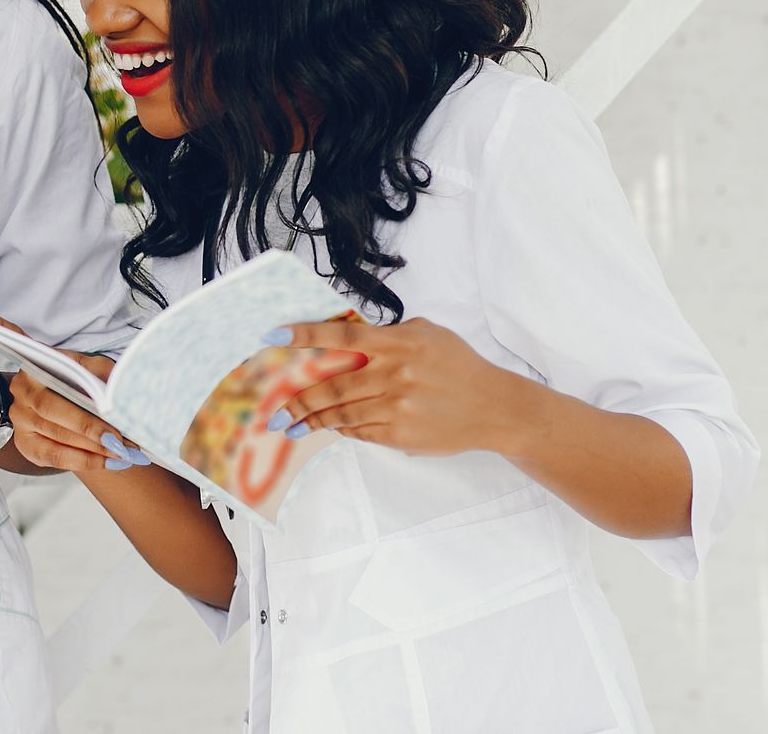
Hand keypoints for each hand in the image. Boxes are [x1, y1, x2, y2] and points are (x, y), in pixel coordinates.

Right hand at [0, 311, 147, 473]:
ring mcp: (20, 418)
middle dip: (87, 425)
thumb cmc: (92, 387)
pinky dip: (84, 460)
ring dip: (92, 446)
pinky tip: (108, 461)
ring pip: (54, 435)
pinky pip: (54, 456)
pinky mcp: (27, 445)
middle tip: (119, 438)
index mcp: (37, 362)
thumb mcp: (100, 370)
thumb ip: (101, 371)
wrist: (86, 416)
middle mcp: (22, 387)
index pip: (13, 340)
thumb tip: (111, 390)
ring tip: (123, 452)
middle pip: (49, 406)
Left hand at [266, 317, 528, 455]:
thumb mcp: (429, 334)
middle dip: (298, 398)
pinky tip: (329, 428)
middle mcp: (394, 374)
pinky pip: (360, 431)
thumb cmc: (458, 365)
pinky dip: (342, 429)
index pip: (342, 335)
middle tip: (274, 408)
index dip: (305, 335)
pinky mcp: (400, 434)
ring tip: (290, 425)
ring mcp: (396, 407)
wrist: (494, 407)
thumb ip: (390, 333)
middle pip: (332, 385)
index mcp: (399, 343)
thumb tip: (349, 336)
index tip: (273, 335)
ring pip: (341, 413)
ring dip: (311, 420)